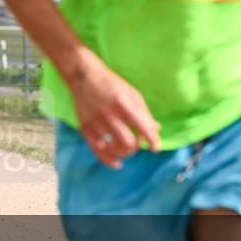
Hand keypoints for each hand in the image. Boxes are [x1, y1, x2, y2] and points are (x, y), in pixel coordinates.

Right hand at [65, 48, 160, 167]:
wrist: (84, 76)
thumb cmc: (113, 85)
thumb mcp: (132, 94)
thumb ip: (144, 113)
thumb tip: (156, 131)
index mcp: (123, 103)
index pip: (143, 127)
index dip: (152, 141)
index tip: (155, 148)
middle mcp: (108, 113)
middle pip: (128, 143)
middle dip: (136, 147)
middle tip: (137, 143)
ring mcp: (95, 121)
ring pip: (114, 148)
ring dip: (124, 152)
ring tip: (127, 148)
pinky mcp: (84, 127)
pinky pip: (97, 151)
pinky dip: (109, 160)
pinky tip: (117, 163)